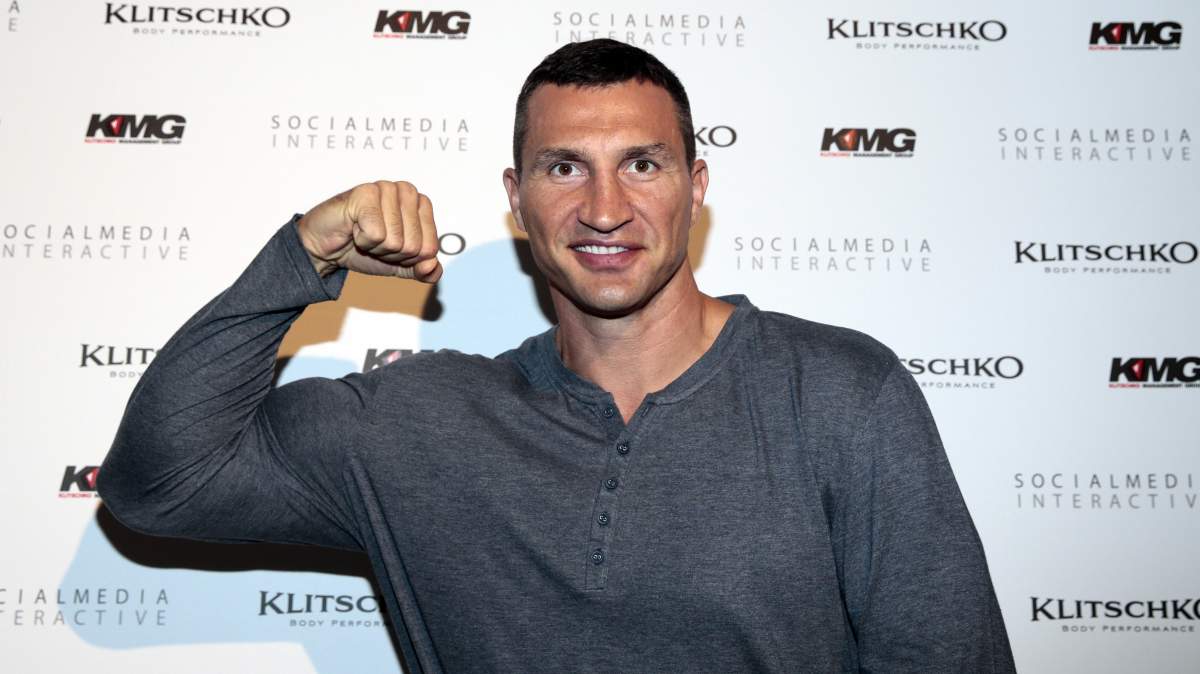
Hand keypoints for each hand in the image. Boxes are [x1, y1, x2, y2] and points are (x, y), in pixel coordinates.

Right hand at [297, 180, 442, 281]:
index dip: (408, 258)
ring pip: (396, 241)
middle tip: (374, 241)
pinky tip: (354, 228)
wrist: (327, 250)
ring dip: (376, 247)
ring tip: (363, 234)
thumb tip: (432, 266)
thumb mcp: (401, 266)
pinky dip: (362, 240)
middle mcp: (408, 191)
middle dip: (392, 254)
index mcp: (423, 205)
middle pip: (414, 246)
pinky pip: (376, 234)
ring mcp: (386, 188)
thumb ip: (423, 271)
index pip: (430, 248)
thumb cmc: (364, 249)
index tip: (391, 247)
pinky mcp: (365, 193)